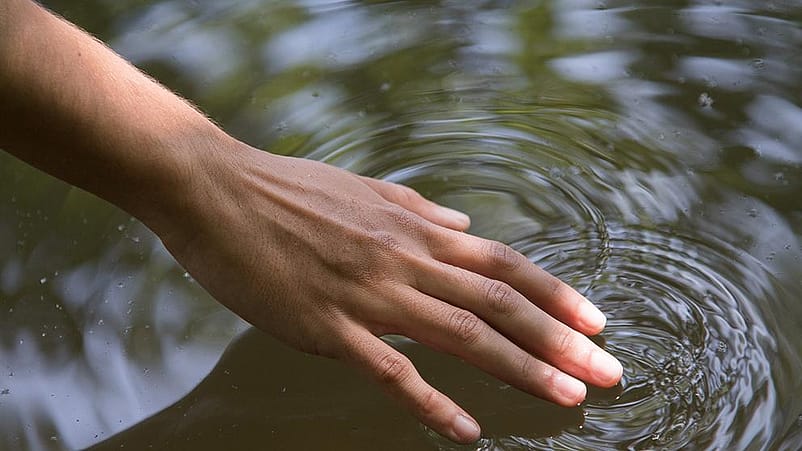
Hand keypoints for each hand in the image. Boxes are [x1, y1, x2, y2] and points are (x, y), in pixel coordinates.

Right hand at [157, 141, 622, 443]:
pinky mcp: (327, 326)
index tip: (597, 321)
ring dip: (522, 368)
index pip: (505, 262)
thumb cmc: (287, 189)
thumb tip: (465, 224)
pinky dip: (433, 401)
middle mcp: (405, 258)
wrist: (215, 189)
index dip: (557, 294)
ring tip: (569, 396)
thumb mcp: (365, 190)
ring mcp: (369, 293)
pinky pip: (390, 370)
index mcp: (414, 227)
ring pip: (463, 334)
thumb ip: (420, 209)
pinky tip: (467, 429)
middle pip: (501, 302)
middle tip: (611, 372)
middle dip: (562, 339)